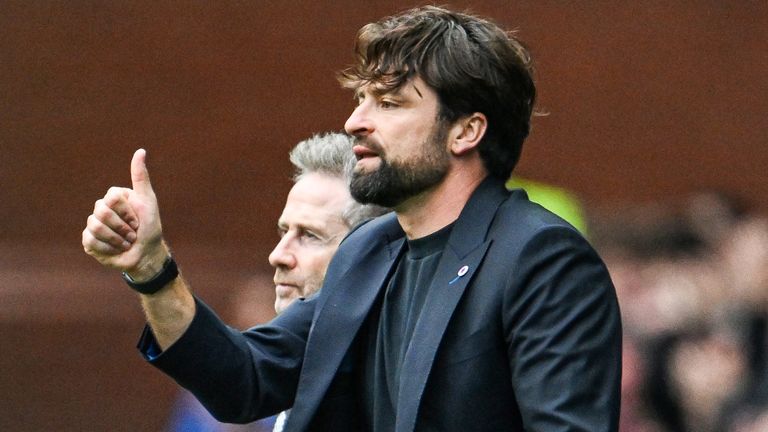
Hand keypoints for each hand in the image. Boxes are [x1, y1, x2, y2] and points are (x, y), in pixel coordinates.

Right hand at [82, 149, 167, 279]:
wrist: (146, 254)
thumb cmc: (150, 227)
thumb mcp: (148, 201)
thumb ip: (141, 177)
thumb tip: (141, 150)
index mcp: (114, 197)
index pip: (111, 198)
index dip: (127, 212)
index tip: (138, 219)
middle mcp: (101, 209)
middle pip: (102, 213)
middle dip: (123, 227)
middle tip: (132, 233)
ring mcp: (93, 225)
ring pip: (95, 227)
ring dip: (117, 239)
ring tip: (126, 242)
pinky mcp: (88, 241)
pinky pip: (90, 241)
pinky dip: (108, 248)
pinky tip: (116, 249)